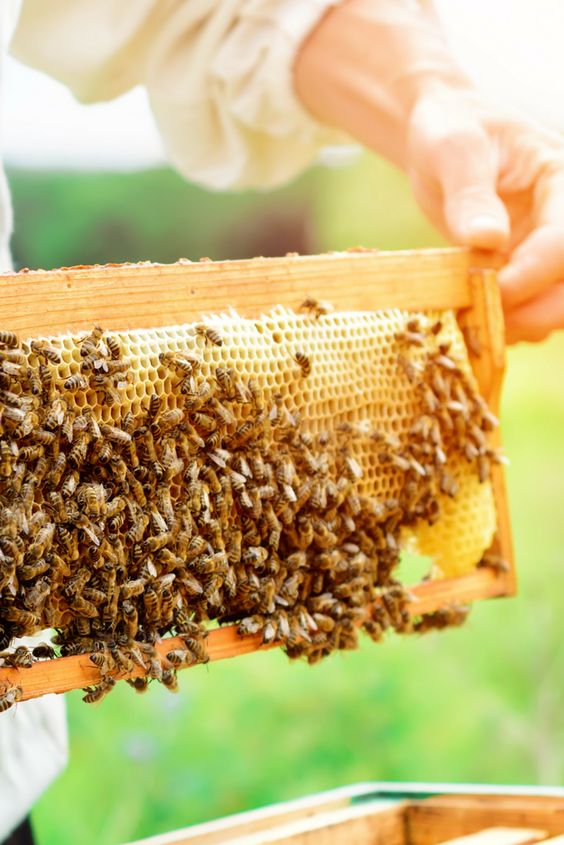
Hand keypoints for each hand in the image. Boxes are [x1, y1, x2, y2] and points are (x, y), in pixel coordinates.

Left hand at [295, 0, 563, 342]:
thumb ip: (469, 190)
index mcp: (562, 179)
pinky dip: (509, 323)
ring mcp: (548, 248)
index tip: (490, 290)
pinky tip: (474, 320)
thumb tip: (486, 239)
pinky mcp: (528, 270)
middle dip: (537, 312)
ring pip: (558, 303)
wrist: (446, 140)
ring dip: (523, 324)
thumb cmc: (451, 128)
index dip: (532, 274)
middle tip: (487, 325)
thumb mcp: (452, 147)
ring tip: (475, 325)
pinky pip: (533, 307)